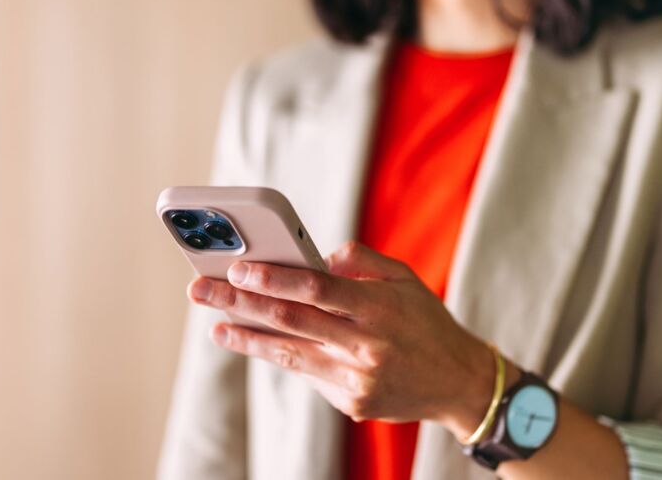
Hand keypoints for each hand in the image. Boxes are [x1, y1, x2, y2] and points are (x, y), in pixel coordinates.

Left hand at [187, 241, 508, 437]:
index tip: (238, 268)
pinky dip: (279, 356)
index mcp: (379, 308)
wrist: (459, 383)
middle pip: (291, 321)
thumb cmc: (427, 323)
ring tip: (215, 324)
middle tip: (202, 290)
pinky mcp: (351, 403)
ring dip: (246, 337)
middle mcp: (365, 345)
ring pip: (289, 354)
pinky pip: (308, 373)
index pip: (317, 290)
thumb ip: (362, 262)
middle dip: (240, 304)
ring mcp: (356, 379)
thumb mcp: (405, 280)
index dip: (274, 279)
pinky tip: (251, 342)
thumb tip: (321, 257)